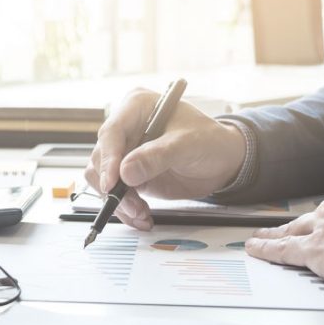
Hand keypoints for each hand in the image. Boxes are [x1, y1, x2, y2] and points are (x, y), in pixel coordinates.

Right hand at [85, 88, 246, 229]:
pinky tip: (141, 216)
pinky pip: (115, 193)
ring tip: (140, 214)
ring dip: (118, 201)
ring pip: (102, 178)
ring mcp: (125, 151)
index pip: (111, 132)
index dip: (108, 159)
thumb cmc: (208, 141)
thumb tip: (125, 172)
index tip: (112, 184)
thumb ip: (157, 157)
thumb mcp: (187, 145)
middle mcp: (125, 128)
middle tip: (133, 206)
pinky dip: (125, 208)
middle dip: (114, 187)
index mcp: (136, 107)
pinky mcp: (128, 173)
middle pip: (101, 158)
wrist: (222, 161)